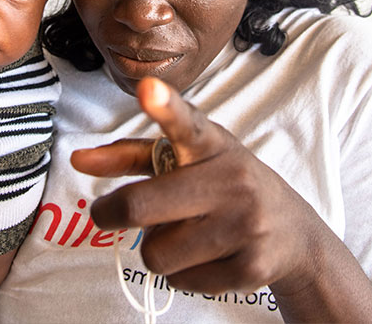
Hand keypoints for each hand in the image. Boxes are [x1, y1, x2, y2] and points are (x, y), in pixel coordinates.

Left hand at [70, 77, 320, 296]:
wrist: (293, 232)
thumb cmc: (224, 186)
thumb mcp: (185, 159)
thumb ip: (130, 156)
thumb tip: (79, 160)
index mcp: (210, 144)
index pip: (184, 122)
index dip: (164, 106)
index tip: (147, 89)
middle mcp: (231, 179)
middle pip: (140, 206)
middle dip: (111, 214)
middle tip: (107, 213)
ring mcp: (245, 224)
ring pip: (156, 254)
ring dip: (157, 250)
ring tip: (184, 235)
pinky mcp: (251, 267)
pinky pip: (181, 282)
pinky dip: (183, 275)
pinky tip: (208, 256)